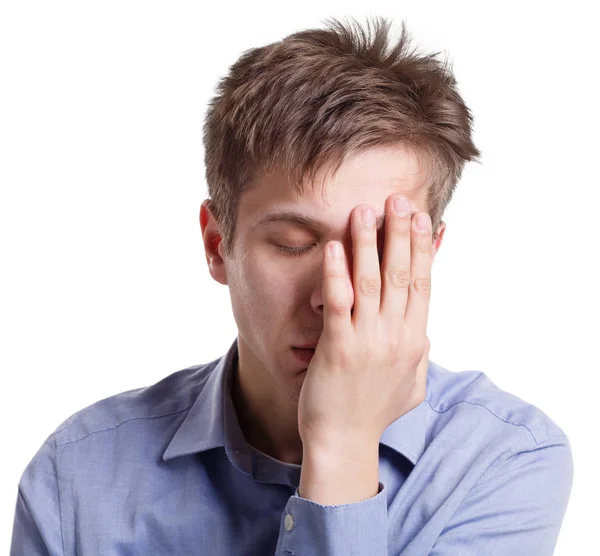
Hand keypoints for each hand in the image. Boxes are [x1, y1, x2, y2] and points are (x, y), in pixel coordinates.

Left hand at [298, 194, 432, 451]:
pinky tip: (333, 247)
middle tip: (398, 199)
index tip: (423, 218)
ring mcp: (368, 341)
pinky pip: (338, 304)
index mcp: (414, 339)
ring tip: (364, 211)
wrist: (345, 442)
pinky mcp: (338, 349)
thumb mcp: (410, 383)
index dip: (422, 249)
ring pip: (371, 283)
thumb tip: (424, 332)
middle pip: (400, 275)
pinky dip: (336, 274)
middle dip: (400, 234)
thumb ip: (420, 354)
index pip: (422, 284)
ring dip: (368, 244)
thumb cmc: (374, 412)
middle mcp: (396, 336)